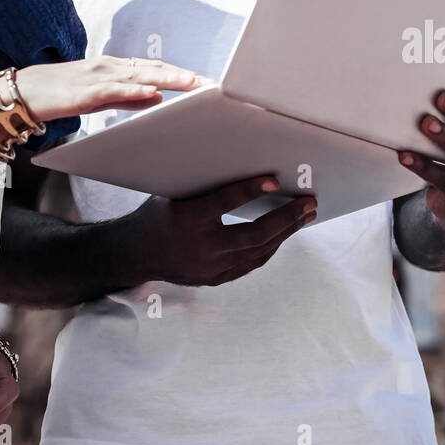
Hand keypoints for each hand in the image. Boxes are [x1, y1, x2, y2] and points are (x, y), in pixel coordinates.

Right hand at [13, 55, 211, 120]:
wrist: (22, 93)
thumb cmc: (60, 94)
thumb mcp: (100, 97)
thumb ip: (128, 98)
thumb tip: (157, 98)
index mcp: (115, 68)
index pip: (156, 68)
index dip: (182, 73)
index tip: (206, 81)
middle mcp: (110, 67)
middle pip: (155, 69)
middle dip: (185, 76)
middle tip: (211, 83)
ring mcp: (98, 77)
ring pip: (140, 76)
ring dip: (169, 79)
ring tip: (193, 84)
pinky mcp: (84, 91)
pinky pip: (114, 90)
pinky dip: (134, 91)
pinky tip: (152, 93)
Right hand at [129, 173, 318, 286]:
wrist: (134, 254)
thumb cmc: (158, 213)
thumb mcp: (175, 193)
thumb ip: (208, 186)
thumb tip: (248, 166)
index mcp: (186, 220)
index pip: (224, 204)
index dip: (250, 190)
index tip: (275, 179)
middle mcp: (200, 248)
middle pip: (253, 235)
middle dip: (287, 218)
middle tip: (310, 202)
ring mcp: (209, 268)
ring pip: (258, 252)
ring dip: (286, 232)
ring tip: (306, 215)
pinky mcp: (215, 279)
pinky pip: (251, 262)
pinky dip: (270, 246)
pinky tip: (285, 232)